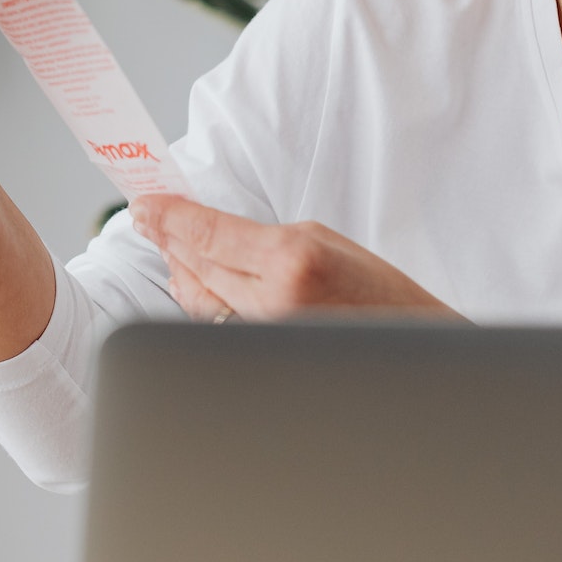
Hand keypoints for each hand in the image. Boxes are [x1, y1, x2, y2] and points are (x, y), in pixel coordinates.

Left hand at [132, 195, 464, 322]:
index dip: (169, 216)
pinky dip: (200, 300)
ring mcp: (265, 336)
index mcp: (292, 260)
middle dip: (167, 238)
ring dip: (179, 269)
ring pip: (198, 299)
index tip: (145, 204)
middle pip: (195, 265)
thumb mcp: (324, 242)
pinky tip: (193, 282)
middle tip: (147, 218)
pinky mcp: (264, 357)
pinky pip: (216, 325)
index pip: (208, 233)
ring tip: (168, 245)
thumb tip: (206, 234)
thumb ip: (262, 239)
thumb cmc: (379, 294)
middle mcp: (273, 302)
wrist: (416, 344)